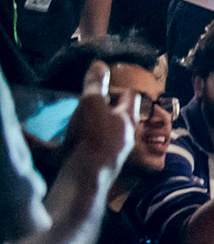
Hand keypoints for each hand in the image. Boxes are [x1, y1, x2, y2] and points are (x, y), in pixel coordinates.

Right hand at [60, 62, 135, 176]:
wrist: (86, 180)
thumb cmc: (92, 138)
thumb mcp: (91, 103)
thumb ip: (95, 84)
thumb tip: (99, 64)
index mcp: (127, 119)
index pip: (130, 96)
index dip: (115, 88)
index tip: (97, 90)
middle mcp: (124, 137)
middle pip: (119, 116)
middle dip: (103, 109)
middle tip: (85, 106)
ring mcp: (113, 154)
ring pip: (104, 135)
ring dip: (90, 127)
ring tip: (73, 124)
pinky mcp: (97, 167)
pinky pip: (85, 152)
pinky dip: (70, 146)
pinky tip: (52, 144)